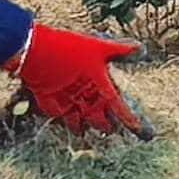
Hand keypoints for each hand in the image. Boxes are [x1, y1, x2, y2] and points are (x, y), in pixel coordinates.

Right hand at [12, 20, 149, 134]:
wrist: (36, 53)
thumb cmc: (69, 49)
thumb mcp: (99, 46)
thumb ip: (121, 50)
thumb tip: (142, 50)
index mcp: (101, 89)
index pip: (121, 111)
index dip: (134, 123)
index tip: (143, 132)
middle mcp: (86, 103)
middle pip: (101, 123)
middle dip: (108, 126)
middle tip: (112, 128)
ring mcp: (67, 107)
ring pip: (80, 125)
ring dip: (86, 126)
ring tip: (88, 127)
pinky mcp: (50, 105)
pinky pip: (61, 119)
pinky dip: (66, 119)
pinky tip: (66, 116)